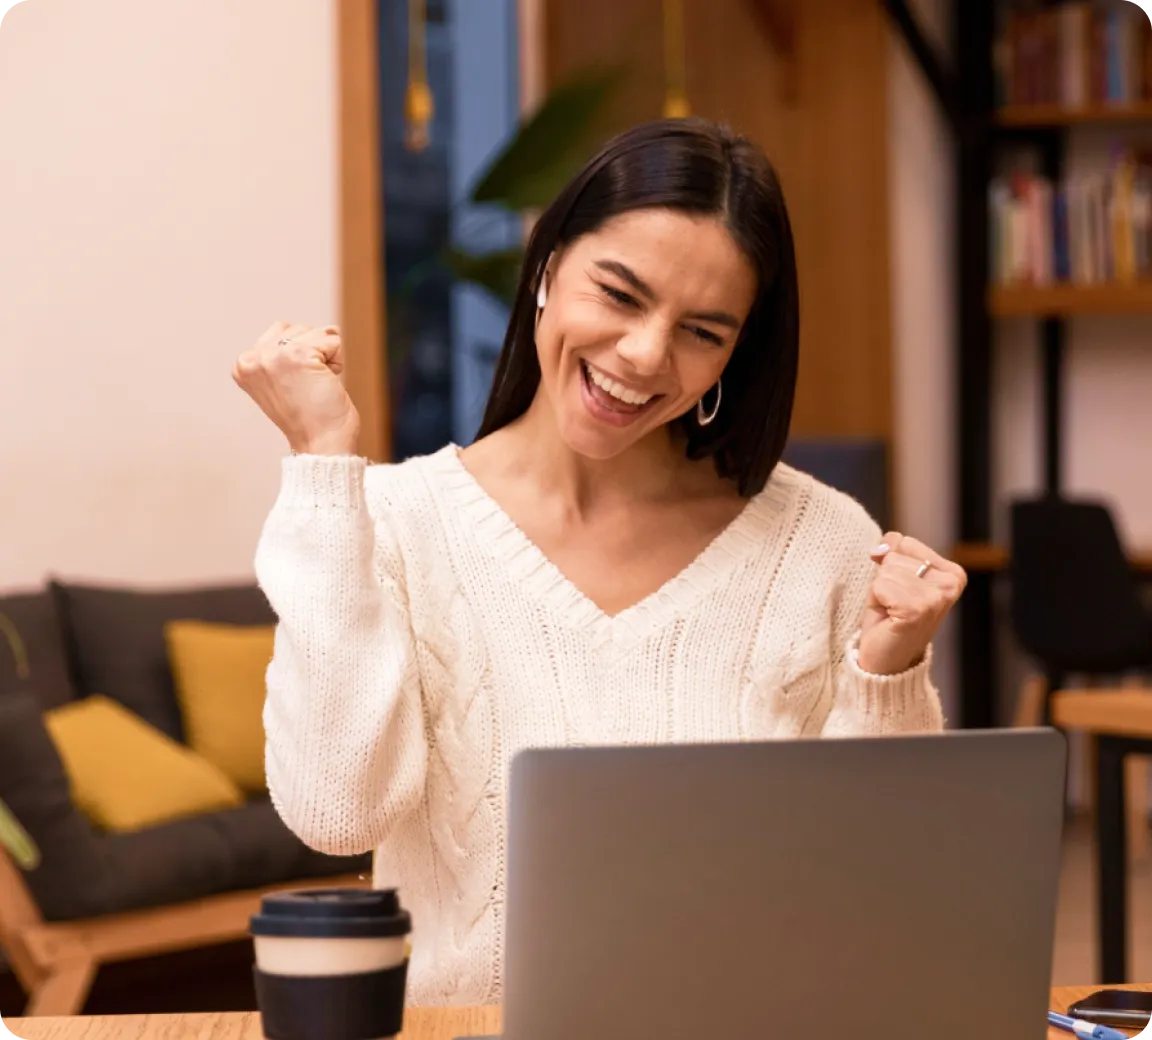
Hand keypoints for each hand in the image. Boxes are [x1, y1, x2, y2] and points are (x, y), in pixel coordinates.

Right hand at [233, 320, 359, 454]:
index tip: (295, 386)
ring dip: (326, 357)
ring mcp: (274, 355)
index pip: (282, 332)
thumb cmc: (310, 416)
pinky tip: (327, 382)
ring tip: (316, 385)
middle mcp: (253, 357)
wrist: (321, 443)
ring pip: (316, 332)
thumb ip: (286, 352)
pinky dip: (337, 360)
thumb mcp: (284, 380)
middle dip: (313, 354)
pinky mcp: (298, 355)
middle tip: (307, 387)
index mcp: (243, 364)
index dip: (299, 356)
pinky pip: (332, 340)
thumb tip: (331, 328)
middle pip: (299, 328)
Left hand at [857, 533, 966, 675]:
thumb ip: (893, 551)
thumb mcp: (893, 576)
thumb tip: (887, 541)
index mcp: (953, 573)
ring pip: (886, 569)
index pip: (905, 542)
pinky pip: (879, 585)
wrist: (887, 660)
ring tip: (892, 612)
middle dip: (884, 580)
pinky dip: (875, 601)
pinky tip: (889, 618)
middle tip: (894, 605)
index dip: (891, 566)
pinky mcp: (916, 609)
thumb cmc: (890, 617)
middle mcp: (950, 584)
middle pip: (895, 555)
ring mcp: (936, 597)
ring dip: (879, 592)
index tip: (900, 591)